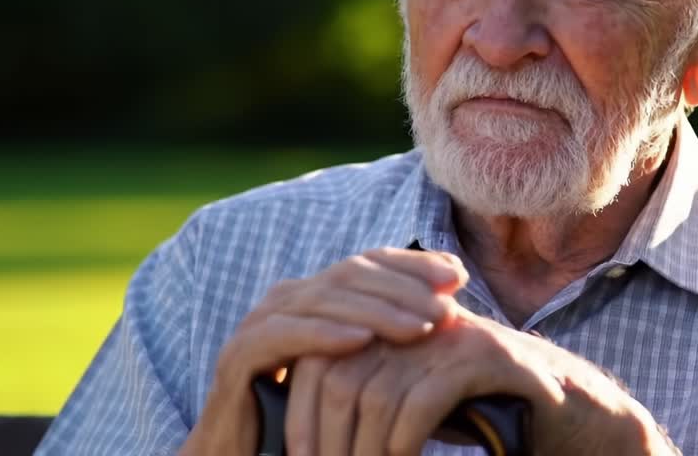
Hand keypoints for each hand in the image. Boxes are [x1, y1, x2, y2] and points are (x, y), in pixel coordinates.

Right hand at [178, 248, 468, 455]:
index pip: (370, 262)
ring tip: (418, 327)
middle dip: (403, 287)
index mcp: (316, 293)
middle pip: (351, 274)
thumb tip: (454, 306)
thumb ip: (392, 335)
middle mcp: (287, 297)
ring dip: (375, 312)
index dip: (413, 265)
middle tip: (445, 306)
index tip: (458, 277)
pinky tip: (361, 341)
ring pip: (323, 300)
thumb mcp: (361, 368)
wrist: (248, 454)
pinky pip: (285, 335)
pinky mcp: (240, 354)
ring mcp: (260, 321)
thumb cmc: (315, 414)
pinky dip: (324, 335)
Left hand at [285, 305, 677, 455]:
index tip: (294, 455)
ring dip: (358, 450)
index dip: (303, 407)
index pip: (328, 355)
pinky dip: (400, 442)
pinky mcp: (489, 358)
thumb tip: (318, 438)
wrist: (582, 421)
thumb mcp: (428, 408)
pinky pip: (422, 398)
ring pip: (375, 389)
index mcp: (402, 326)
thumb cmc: (500, 421)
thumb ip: (382, 407)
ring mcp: (457, 335)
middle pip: (343, 371)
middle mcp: (424, 321)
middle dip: (322, 434)